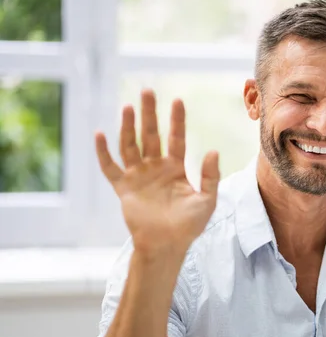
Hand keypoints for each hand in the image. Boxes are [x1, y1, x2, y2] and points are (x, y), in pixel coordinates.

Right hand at [95, 89, 219, 255]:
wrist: (167, 245)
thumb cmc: (189, 225)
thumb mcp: (207, 200)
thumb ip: (210, 176)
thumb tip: (213, 150)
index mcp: (176, 169)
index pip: (176, 138)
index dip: (177, 120)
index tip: (177, 100)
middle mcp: (156, 168)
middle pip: (151, 135)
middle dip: (149, 114)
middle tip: (147, 91)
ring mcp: (138, 177)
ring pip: (130, 146)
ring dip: (128, 127)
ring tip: (128, 107)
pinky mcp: (124, 189)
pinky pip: (110, 168)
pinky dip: (103, 153)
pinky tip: (100, 135)